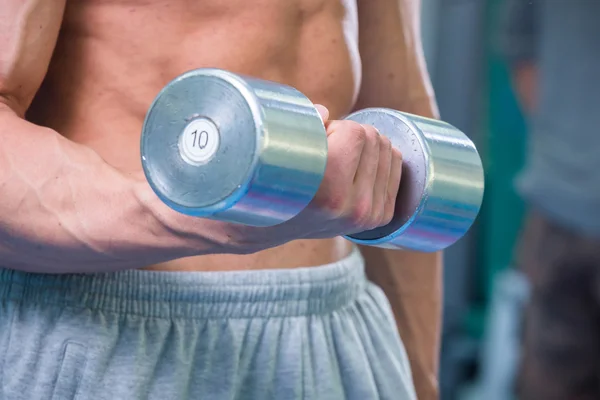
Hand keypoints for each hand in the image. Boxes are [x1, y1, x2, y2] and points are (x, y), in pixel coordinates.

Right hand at [228, 104, 402, 251]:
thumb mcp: (277, 152)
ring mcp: (369, 215)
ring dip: (365, 146)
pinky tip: (356, 167)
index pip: (356, 133)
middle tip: (327, 150)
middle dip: (351, 134)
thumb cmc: (269, 181)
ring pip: (389, 151)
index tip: (317, 141)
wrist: (268, 227)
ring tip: (338, 161)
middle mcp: (354, 208)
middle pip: (375, 139)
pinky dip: (378, 159)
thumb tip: (326, 113)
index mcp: (331, 192)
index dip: (334, 128)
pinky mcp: (380, 218)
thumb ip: (303, 126)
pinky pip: (396, 169)